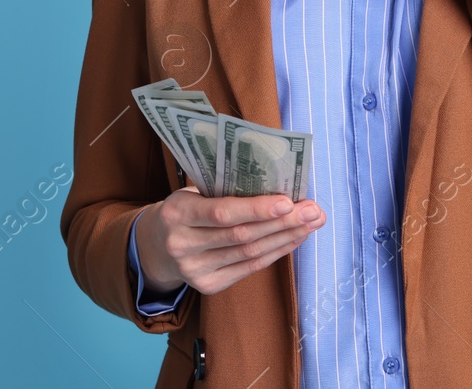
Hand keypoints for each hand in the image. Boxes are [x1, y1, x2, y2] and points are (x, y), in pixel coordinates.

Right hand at [134, 186, 325, 295]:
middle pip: (242, 236)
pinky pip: (249, 268)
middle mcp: (182, 245)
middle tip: (313, 210)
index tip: (289, 200)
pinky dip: (276, 252)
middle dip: (283, 222)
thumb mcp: (194, 192)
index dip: (257, 208)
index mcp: (176, 213)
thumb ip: (225, 190)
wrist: (158, 245)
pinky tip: (294, 238)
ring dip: (286, 237)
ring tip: (311, 222)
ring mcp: (193, 270)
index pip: (222, 212)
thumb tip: (278, 184)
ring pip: (250, 254)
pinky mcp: (207, 286)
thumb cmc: (187, 209)